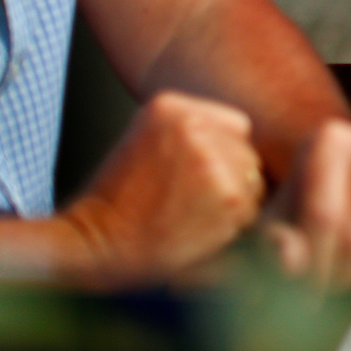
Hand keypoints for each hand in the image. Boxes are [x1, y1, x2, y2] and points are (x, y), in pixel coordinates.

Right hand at [61, 90, 264, 283]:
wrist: (97, 245)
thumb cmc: (120, 199)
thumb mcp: (146, 138)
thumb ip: (193, 127)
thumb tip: (244, 139)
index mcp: (170, 106)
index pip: (235, 125)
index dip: (224, 155)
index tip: (196, 178)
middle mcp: (195, 125)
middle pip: (246, 153)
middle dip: (230, 179)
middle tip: (190, 202)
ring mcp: (214, 159)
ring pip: (253, 180)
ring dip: (235, 201)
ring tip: (192, 215)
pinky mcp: (229, 195)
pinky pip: (253, 208)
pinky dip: (234, 225)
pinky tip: (198, 230)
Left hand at [261, 119, 350, 294]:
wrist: (336, 188)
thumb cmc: (299, 207)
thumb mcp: (273, 222)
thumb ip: (275, 243)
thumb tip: (291, 261)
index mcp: (331, 140)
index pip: (325, 215)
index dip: (313, 264)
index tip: (302, 291)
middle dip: (339, 276)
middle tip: (324, 290)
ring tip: (345, 282)